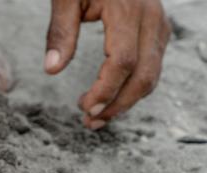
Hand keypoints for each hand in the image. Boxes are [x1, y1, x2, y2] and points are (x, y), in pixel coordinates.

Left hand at [44, 0, 170, 128]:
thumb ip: (60, 32)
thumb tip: (51, 69)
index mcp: (128, 10)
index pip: (122, 62)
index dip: (105, 91)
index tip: (84, 108)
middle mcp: (150, 18)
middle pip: (143, 75)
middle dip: (117, 105)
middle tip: (90, 123)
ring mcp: (158, 23)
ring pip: (152, 73)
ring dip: (126, 100)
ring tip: (97, 116)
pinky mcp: (157, 27)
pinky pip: (152, 64)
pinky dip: (134, 86)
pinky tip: (111, 96)